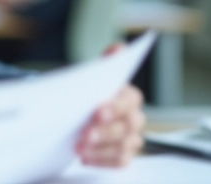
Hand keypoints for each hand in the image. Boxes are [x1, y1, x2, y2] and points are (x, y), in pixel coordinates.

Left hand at [75, 45, 145, 166]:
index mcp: (128, 96)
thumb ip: (105, 64)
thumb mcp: (92, 77)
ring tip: (80, 146)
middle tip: (85, 133)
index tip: (97, 112)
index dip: (115, 107)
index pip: (130, 100)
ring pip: (126, 145)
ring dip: (102, 147)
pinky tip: (85, 156)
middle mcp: (134, 117)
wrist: (76, 115)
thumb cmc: (88, 95)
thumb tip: (119, 49)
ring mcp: (130, 137)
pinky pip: (120, 161)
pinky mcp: (122, 154)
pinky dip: (103, 159)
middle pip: (129, 125)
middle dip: (106, 130)